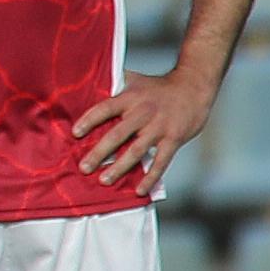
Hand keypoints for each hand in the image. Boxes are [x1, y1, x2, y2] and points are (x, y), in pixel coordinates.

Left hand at [68, 65, 219, 188]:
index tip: (75, 133)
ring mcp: (158, 128)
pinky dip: (150, 177)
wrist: (194, 87)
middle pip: (118, 134)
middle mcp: (142, 113)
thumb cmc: (160, 87)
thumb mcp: (135, 81)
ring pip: (136, 151)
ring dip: (119, 167)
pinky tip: (140, 189)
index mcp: (130, 98)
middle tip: (85, 167)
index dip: (89, 120)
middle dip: (99, 152)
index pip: (105, 109)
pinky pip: (160, 162)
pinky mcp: (173, 139)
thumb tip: (90, 83)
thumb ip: (114, 85)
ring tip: (105, 180)